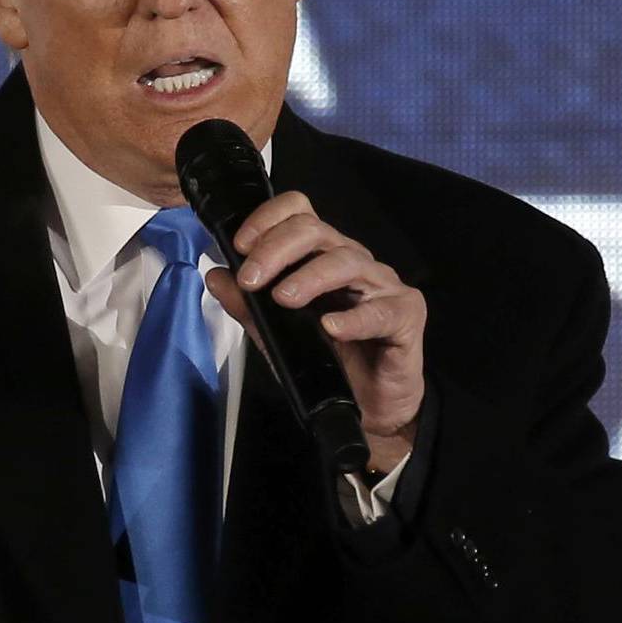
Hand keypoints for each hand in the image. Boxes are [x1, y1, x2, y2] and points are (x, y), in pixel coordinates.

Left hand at [206, 192, 426, 472]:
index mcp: (322, 256)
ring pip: (346, 261)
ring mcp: (383, 285)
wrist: (370, 409)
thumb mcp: (277, 337)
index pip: (299, 213)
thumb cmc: (329, 364)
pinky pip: (381, 310)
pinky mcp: (407, 314)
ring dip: (310, 277)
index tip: (239, 246)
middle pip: (316, 230)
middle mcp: (353, 261)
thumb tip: (214, 275)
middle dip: (277, 249)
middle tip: (251, 279)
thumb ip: (248, 307)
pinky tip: (331, 328)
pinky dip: (353, 318)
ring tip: (283, 299)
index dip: (267, 219)